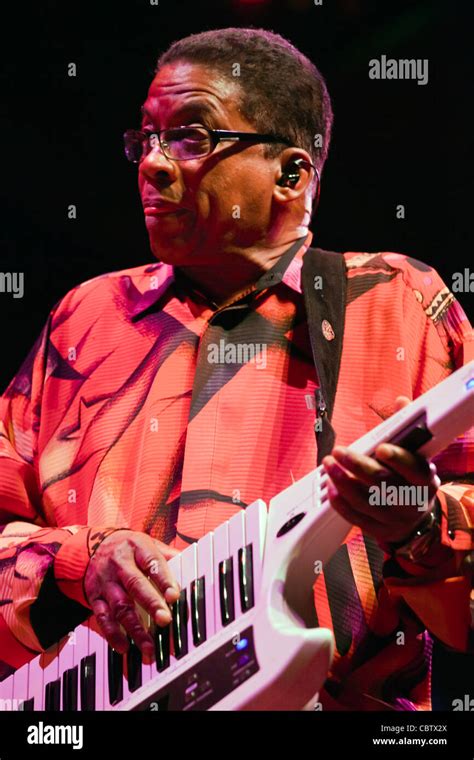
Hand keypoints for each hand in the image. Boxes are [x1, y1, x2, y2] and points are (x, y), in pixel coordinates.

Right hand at [84, 530, 180, 657]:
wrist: (91, 546)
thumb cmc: (129, 548)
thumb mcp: (147, 544)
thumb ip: (168, 556)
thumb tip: (192, 569)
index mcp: (137, 547)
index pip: (152, 562)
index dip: (164, 579)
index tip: (174, 596)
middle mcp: (119, 564)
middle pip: (135, 584)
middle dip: (151, 604)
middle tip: (165, 621)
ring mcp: (105, 582)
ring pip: (120, 606)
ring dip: (135, 628)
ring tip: (149, 647)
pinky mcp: (95, 597)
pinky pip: (102, 617)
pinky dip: (113, 634)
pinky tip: (124, 647)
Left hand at [322, 396, 440, 544]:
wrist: (412, 520)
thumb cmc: (410, 480)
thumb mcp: (415, 456)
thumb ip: (405, 430)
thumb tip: (401, 402)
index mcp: (425, 481)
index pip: (414, 470)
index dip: (398, 459)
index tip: (380, 447)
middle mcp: (411, 501)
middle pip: (383, 484)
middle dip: (357, 465)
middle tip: (338, 451)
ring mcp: (394, 518)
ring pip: (365, 501)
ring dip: (342, 481)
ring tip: (328, 465)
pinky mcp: (377, 529)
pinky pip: (355, 517)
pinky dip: (340, 502)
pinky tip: (330, 488)